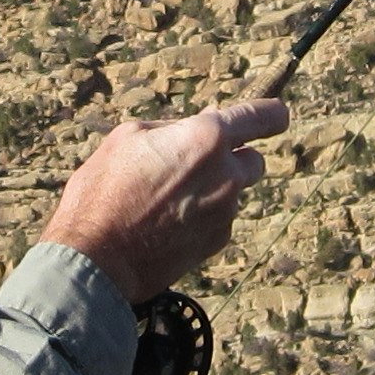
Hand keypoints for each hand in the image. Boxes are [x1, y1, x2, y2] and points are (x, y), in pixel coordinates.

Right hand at [39, 99, 288, 305]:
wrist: (96, 259)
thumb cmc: (103, 191)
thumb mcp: (127, 137)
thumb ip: (171, 128)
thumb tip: (192, 129)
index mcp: (206, 137)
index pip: (263, 117)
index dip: (273, 114)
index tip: (278, 116)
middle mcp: (227, 174)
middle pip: (254, 159)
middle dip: (233, 157)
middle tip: (195, 164)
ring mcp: (225, 212)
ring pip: (233, 192)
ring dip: (213, 190)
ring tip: (166, 200)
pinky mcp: (218, 241)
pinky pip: (220, 220)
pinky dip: (203, 217)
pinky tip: (167, 224)